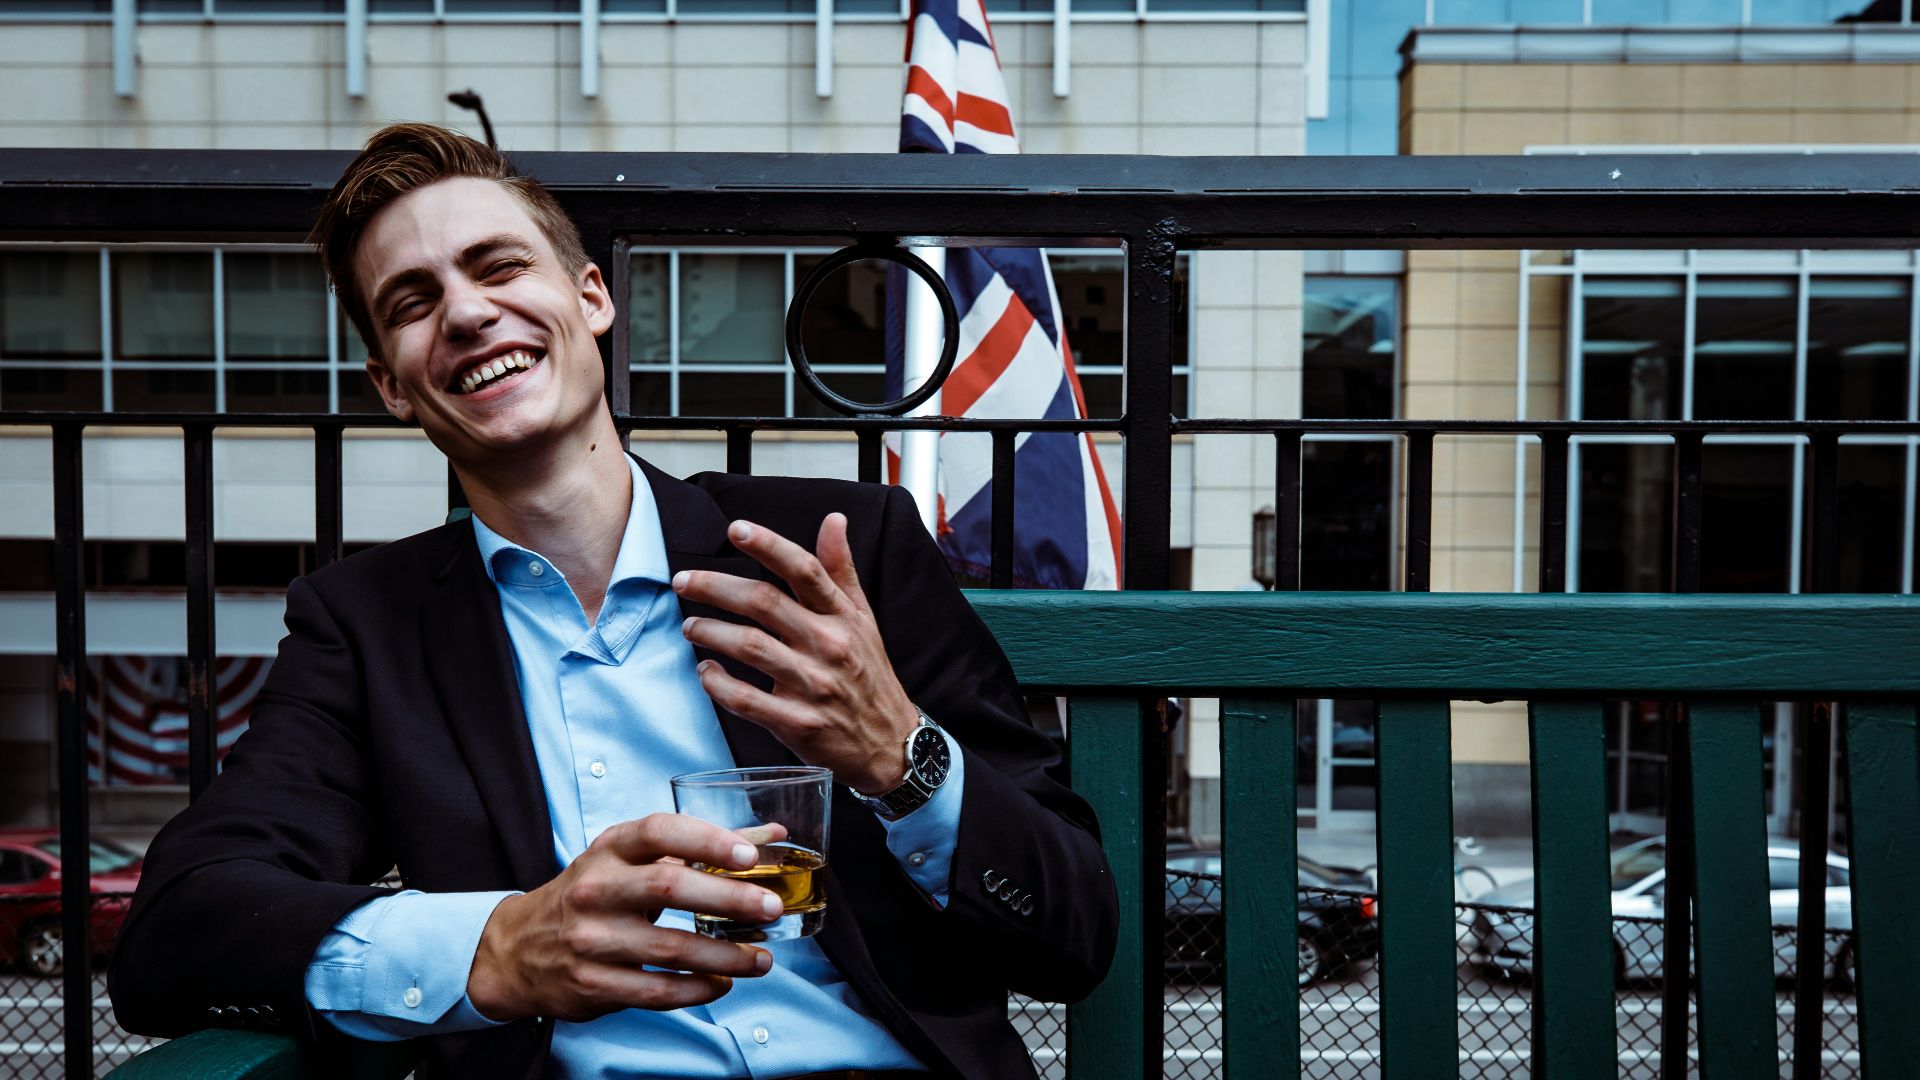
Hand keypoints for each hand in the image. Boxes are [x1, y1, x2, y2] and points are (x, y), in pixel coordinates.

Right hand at [466, 814, 782, 1022]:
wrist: (517, 948)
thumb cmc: (592, 894)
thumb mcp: (631, 859)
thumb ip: (701, 847)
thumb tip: (770, 834)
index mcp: (610, 850)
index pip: (659, 832)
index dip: (707, 840)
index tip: (749, 855)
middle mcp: (596, 889)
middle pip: (669, 888)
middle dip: (729, 899)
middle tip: (771, 908)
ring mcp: (591, 939)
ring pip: (670, 949)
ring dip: (726, 956)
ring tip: (763, 959)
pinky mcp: (592, 984)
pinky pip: (656, 991)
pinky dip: (697, 990)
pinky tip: (723, 983)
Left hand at [675, 513, 918, 793]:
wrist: (890, 744)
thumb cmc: (869, 677)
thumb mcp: (863, 620)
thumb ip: (841, 570)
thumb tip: (833, 520)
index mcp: (843, 617)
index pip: (805, 570)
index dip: (769, 545)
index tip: (736, 529)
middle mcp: (830, 646)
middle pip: (765, 603)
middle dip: (716, 586)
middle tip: (684, 581)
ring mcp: (813, 686)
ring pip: (750, 647)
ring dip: (710, 631)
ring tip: (690, 625)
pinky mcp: (798, 723)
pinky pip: (746, 699)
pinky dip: (718, 683)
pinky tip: (706, 671)